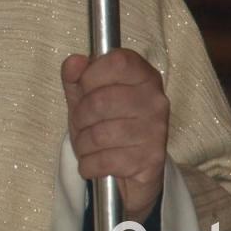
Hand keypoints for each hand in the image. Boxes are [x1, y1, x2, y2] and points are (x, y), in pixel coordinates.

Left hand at [61, 48, 169, 222]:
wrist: (129, 168)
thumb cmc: (105, 121)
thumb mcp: (85, 93)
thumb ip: (75, 74)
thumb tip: (74, 62)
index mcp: (143, 74)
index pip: (117, 63)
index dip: (91, 75)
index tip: (84, 87)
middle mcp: (155, 99)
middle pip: (101, 101)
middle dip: (80, 115)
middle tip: (80, 123)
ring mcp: (156, 130)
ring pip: (100, 134)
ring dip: (83, 143)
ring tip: (86, 143)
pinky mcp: (152, 160)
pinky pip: (106, 160)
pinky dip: (89, 163)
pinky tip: (93, 162)